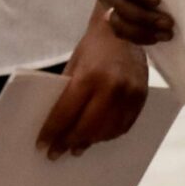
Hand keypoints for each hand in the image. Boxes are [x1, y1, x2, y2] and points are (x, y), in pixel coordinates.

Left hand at [38, 10, 149, 158]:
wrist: (123, 32)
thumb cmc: (92, 47)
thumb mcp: (73, 64)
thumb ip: (66, 91)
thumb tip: (55, 119)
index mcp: (89, 77)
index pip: (67, 112)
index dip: (54, 131)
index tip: (42, 145)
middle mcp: (112, 88)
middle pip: (88, 126)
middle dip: (69, 142)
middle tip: (56, 153)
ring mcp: (130, 95)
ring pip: (107, 130)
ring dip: (90, 142)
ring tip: (75, 148)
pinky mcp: (142, 98)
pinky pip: (124, 125)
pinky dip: (109, 134)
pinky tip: (97, 137)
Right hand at [94, 0, 172, 43]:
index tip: (157, 1)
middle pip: (113, 0)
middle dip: (140, 15)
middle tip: (168, 22)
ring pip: (115, 18)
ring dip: (140, 30)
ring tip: (166, 33)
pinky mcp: (115, 12)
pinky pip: (119, 30)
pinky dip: (138, 37)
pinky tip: (157, 37)